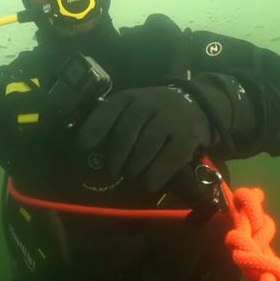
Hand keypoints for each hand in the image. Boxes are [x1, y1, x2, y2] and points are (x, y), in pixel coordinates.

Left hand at [77, 85, 213, 191]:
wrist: (196, 103)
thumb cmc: (154, 111)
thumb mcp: (132, 106)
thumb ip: (113, 120)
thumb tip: (88, 147)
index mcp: (130, 97)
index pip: (109, 109)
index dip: (95, 128)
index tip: (84, 145)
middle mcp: (149, 104)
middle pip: (125, 133)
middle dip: (116, 156)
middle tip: (114, 169)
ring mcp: (170, 120)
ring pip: (145, 148)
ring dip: (134, 167)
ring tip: (131, 174)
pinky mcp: (187, 137)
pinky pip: (168, 160)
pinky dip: (156, 175)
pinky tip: (149, 183)